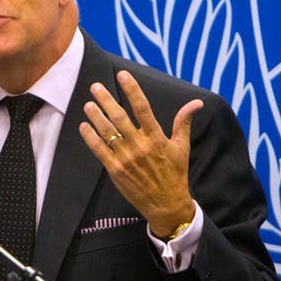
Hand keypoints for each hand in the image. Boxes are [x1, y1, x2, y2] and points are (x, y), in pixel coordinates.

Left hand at [78, 70, 202, 236]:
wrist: (166, 204)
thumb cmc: (175, 174)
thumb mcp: (182, 147)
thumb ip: (183, 122)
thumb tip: (196, 103)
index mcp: (156, 138)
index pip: (143, 108)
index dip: (132, 90)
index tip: (122, 75)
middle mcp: (140, 146)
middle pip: (119, 117)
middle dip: (106, 100)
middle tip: (95, 86)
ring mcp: (126, 158)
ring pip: (107, 132)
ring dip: (96, 116)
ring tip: (88, 104)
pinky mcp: (115, 170)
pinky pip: (99, 150)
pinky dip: (90, 137)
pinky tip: (84, 126)